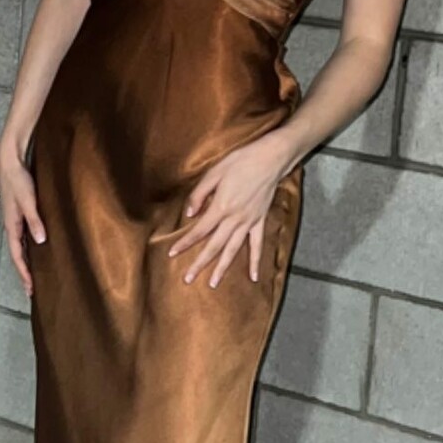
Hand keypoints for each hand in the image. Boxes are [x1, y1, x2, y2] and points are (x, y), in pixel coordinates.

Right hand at [0, 140, 45, 298]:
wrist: (10, 160)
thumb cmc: (17, 179)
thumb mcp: (28, 200)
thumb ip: (35, 219)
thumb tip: (41, 240)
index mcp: (11, 225)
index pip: (17, 255)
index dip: (24, 272)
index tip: (30, 288)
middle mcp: (12, 225)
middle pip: (18, 254)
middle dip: (24, 272)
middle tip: (32, 289)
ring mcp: (16, 219)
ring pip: (21, 245)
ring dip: (27, 260)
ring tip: (35, 274)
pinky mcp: (21, 212)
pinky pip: (24, 235)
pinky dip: (30, 246)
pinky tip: (38, 248)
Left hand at [168, 133, 292, 288]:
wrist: (269, 158)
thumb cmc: (241, 161)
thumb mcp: (214, 172)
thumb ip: (199, 194)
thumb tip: (189, 214)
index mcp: (221, 207)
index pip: (199, 230)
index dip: (185, 242)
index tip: (173, 253)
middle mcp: (234, 218)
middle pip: (214, 246)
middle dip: (200, 263)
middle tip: (187, 278)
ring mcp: (248, 221)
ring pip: (233, 250)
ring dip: (222, 268)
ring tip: (212, 283)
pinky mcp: (259, 220)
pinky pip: (257, 245)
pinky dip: (255, 261)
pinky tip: (253, 277)